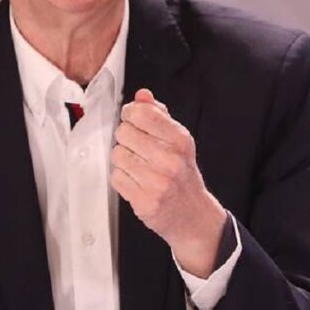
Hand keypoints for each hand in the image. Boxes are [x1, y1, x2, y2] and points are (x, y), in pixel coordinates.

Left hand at [110, 88, 226, 277]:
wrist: (193, 214)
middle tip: (137, 148)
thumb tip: (142, 95)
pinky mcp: (144, 201)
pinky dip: (122, 179)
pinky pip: (116, 178)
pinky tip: (136, 181)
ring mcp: (157, 182)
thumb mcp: (178, 141)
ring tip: (139, 167)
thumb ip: (159, 115)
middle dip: (126, 139)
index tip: (132, 119)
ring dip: (123, 160)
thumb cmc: (183, 174)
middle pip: (124, 132)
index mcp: (180, 140)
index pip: (141, 113)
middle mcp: (170, 160)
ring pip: (117, 155)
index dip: (130, 113)